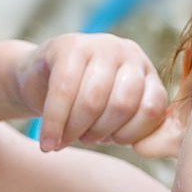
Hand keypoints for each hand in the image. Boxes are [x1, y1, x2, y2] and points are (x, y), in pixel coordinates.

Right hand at [11, 33, 168, 152]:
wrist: (38, 81)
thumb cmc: (83, 108)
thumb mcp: (114, 120)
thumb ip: (134, 129)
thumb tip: (148, 147)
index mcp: (146, 74)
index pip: (152, 109)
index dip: (130, 135)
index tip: (111, 142)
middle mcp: (128, 53)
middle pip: (122, 105)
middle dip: (100, 132)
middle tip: (84, 140)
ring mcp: (99, 44)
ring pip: (93, 100)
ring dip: (75, 130)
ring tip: (63, 140)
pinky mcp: (67, 45)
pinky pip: (63, 91)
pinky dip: (54, 124)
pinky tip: (47, 143)